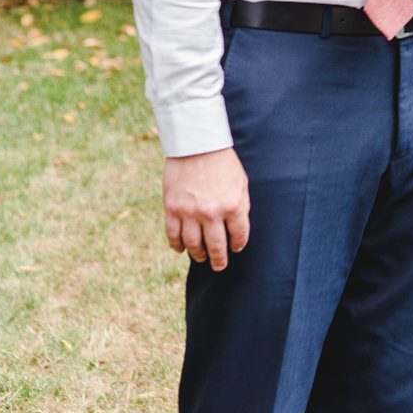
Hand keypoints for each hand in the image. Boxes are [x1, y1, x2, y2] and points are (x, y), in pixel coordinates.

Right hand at [164, 147, 250, 269]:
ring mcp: (190, 213)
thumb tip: (237, 228)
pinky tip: (181, 249)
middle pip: (216, 246)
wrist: (197, 145)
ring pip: (193, 245)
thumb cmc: (223, 163)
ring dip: (198, 255)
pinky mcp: (172, 208)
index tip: (236, 249)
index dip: (238, 245)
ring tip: (201, 258)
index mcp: (233, 206)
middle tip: (219, 266)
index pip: (239, 235)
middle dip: (219, 259)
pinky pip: (173, 235)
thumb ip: (240, 206)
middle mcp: (212, 213)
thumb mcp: (241, 183)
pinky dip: (176, 245)